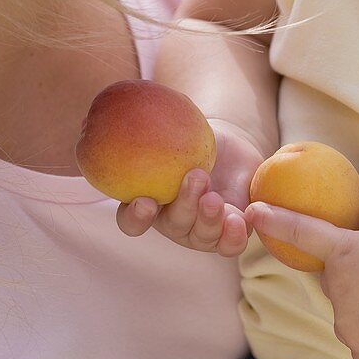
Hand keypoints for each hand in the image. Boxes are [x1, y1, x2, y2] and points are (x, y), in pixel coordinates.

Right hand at [117, 122, 262, 256]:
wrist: (227, 150)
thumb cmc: (189, 139)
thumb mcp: (172, 131)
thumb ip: (152, 129)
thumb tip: (118, 113)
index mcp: (149, 205)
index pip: (131, 221)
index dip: (135, 218)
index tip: (145, 201)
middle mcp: (173, 224)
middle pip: (173, 226)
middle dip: (185, 204)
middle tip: (198, 177)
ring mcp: (201, 232)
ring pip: (202, 237)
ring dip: (209, 218)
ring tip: (216, 197)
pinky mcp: (229, 233)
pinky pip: (230, 245)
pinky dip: (234, 236)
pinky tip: (240, 218)